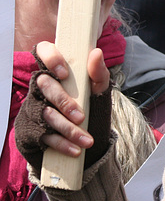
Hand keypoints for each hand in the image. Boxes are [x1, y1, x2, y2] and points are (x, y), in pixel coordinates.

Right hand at [14, 42, 112, 171]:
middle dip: (63, 102)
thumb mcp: (99, 91)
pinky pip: (41, 135)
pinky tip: (75, 149)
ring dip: (67, 129)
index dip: (50, 58)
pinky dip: (61, 144)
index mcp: (57, 70)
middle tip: (81, 117)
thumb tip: (96, 52)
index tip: (64, 74)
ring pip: (43, 114)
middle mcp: (41, 86)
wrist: (89, 141)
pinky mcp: (29, 129)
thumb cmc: (92, 108)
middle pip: (44, 86)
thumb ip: (99, 74)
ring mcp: (32, 107)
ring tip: (86, 140)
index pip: (43, 50)